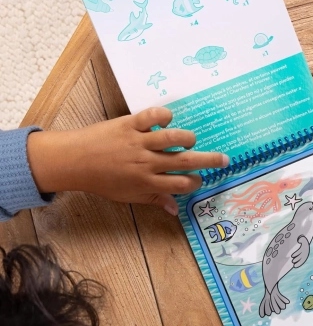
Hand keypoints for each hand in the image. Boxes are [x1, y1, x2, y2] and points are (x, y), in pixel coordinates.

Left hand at [27, 107, 228, 215]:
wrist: (75, 161)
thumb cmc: (103, 181)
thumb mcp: (129, 196)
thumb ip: (155, 200)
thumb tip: (176, 210)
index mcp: (148, 183)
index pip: (182, 184)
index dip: (195, 182)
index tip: (198, 179)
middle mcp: (147, 163)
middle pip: (185, 162)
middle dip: (208, 161)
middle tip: (225, 159)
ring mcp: (139, 142)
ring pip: (173, 138)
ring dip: (187, 138)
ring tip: (191, 140)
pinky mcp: (130, 124)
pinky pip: (151, 116)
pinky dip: (164, 115)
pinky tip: (169, 118)